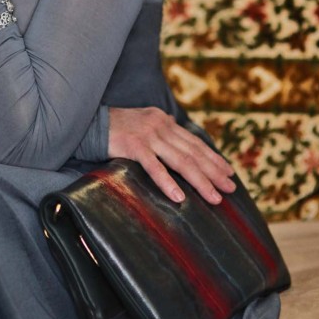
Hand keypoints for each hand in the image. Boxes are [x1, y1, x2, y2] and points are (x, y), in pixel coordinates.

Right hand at [108, 106, 235, 204]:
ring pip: (180, 161)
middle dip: (214, 172)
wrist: (88, 123)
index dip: (213, 158)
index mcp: (164, 120)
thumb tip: (181, 144)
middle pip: (193, 152)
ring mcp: (148, 135)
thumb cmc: (116, 128)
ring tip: (214, 197)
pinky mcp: (133, 145)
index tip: (228, 172)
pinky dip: (168, 183)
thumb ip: (162, 132)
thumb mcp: (143, 125)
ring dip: (200, 181)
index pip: (194, 142)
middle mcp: (160, 125)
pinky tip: (180, 197)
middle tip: (230, 188)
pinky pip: (154, 167)